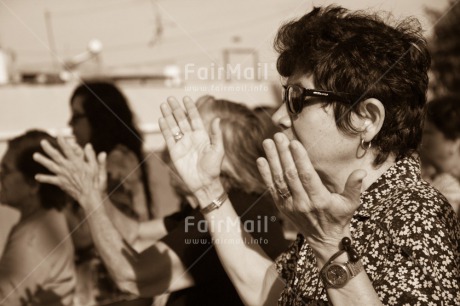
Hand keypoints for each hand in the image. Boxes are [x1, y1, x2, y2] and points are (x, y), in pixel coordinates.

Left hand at [33, 136, 106, 204]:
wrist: (90, 196)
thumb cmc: (95, 181)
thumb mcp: (96, 167)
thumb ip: (91, 156)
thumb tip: (88, 145)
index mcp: (76, 162)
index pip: (68, 149)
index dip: (63, 142)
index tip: (58, 135)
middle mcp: (67, 167)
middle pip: (56, 156)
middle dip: (48, 148)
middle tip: (42, 142)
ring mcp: (63, 175)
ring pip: (50, 166)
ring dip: (42, 160)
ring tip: (35, 155)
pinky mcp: (61, 183)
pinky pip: (51, 180)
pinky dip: (44, 178)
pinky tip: (37, 177)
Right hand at [159, 96, 223, 192]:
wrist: (204, 183)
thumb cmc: (214, 168)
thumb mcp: (218, 150)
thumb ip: (216, 134)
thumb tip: (218, 119)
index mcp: (202, 135)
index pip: (195, 118)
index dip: (190, 108)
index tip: (186, 98)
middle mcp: (191, 137)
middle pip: (182, 120)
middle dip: (176, 109)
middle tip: (170, 98)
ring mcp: (182, 144)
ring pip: (174, 126)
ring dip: (168, 116)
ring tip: (163, 105)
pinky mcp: (174, 152)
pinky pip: (168, 138)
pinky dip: (164, 128)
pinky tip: (161, 119)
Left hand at [256, 133, 365, 254]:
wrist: (324, 240)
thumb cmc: (339, 217)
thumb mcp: (351, 203)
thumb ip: (354, 187)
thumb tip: (361, 172)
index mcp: (320, 200)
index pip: (307, 176)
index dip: (299, 159)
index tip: (294, 143)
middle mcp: (302, 203)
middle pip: (290, 175)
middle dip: (283, 154)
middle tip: (277, 136)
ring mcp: (290, 205)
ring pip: (278, 180)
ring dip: (272, 160)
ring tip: (267, 143)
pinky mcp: (282, 207)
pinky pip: (272, 188)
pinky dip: (265, 174)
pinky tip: (261, 160)